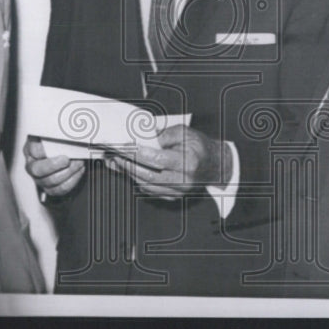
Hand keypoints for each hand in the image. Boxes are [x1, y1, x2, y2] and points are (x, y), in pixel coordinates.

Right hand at [23, 138, 84, 196]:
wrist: (65, 152)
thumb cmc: (57, 141)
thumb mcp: (54, 133)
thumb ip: (55, 133)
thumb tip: (62, 131)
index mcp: (30, 150)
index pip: (33, 150)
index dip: (43, 150)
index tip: (55, 146)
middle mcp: (32, 166)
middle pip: (38, 170)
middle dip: (54, 165)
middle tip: (66, 159)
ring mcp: (40, 179)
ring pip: (51, 181)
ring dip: (68, 172)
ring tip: (79, 163)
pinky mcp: (50, 188)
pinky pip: (60, 189)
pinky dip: (72, 180)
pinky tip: (79, 171)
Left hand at [108, 124, 229, 198]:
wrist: (213, 164)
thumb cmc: (198, 146)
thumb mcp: (185, 132)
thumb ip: (163, 134)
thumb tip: (142, 136)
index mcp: (188, 162)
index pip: (158, 160)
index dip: (139, 154)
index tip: (125, 146)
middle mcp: (183, 180)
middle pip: (149, 176)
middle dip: (129, 165)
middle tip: (115, 154)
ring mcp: (178, 191)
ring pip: (146, 185)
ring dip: (129, 173)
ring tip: (117, 161)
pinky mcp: (173, 196)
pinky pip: (150, 191)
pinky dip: (137, 180)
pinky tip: (128, 170)